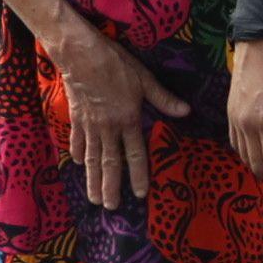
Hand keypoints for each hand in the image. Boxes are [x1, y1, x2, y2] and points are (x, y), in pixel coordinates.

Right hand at [55, 25, 189, 210]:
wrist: (80, 54)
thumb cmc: (115, 64)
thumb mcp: (144, 79)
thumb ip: (163, 99)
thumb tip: (186, 111)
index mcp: (128, 120)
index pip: (135, 155)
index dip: (138, 176)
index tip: (139, 195)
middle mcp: (108, 128)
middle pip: (110, 164)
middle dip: (111, 188)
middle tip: (111, 208)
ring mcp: (90, 124)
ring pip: (92, 158)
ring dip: (93, 180)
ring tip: (93, 198)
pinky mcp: (76, 117)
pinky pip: (77, 140)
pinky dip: (78, 152)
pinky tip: (78, 163)